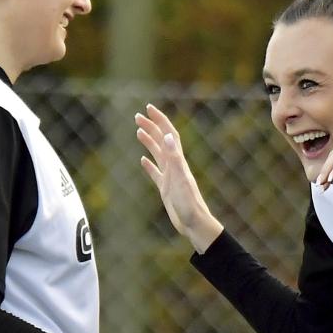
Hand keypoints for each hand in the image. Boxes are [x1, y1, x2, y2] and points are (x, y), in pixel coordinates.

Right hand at [135, 105, 222, 250]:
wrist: (195, 224)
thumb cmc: (189, 204)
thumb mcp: (180, 180)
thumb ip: (174, 158)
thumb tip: (166, 136)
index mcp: (178, 162)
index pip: (168, 135)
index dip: (160, 120)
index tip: (148, 108)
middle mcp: (175, 167)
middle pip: (161, 141)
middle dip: (151, 127)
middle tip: (137, 116)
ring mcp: (170, 177)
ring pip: (158, 154)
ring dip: (149, 141)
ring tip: (138, 131)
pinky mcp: (166, 189)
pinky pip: (156, 173)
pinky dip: (149, 165)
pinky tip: (142, 161)